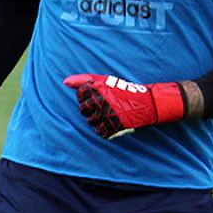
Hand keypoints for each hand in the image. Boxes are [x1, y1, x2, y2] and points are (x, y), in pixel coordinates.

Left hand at [63, 74, 184, 138]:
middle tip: (103, 107)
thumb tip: (64, 82)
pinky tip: (111, 123)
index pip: (80, 95)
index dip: (87, 97)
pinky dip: (104, 129)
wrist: (148, 103)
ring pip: (90, 121)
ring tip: (108, 114)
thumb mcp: (105, 81)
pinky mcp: (114, 126)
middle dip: (90, 109)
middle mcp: (100, 100)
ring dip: (97, 120)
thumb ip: (84, 80)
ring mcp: (107, 114)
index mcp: (98, 88)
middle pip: (83, 110)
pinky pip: (100, 132)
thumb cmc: (124, 91)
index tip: (97, 97)